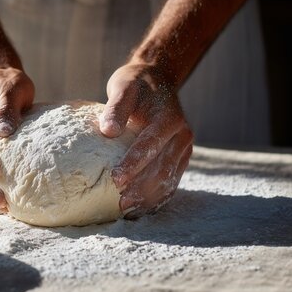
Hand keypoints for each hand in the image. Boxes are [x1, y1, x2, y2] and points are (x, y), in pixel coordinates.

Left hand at [99, 63, 192, 218]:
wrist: (158, 80)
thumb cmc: (135, 84)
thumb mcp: (123, 87)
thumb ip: (116, 108)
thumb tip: (107, 131)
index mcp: (169, 118)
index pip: (151, 144)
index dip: (134, 163)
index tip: (115, 179)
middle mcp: (182, 135)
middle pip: (162, 168)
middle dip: (141, 188)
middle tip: (119, 204)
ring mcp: (184, 148)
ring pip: (169, 179)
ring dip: (149, 197)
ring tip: (127, 211)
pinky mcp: (181, 157)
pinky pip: (172, 181)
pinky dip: (157, 197)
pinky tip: (140, 209)